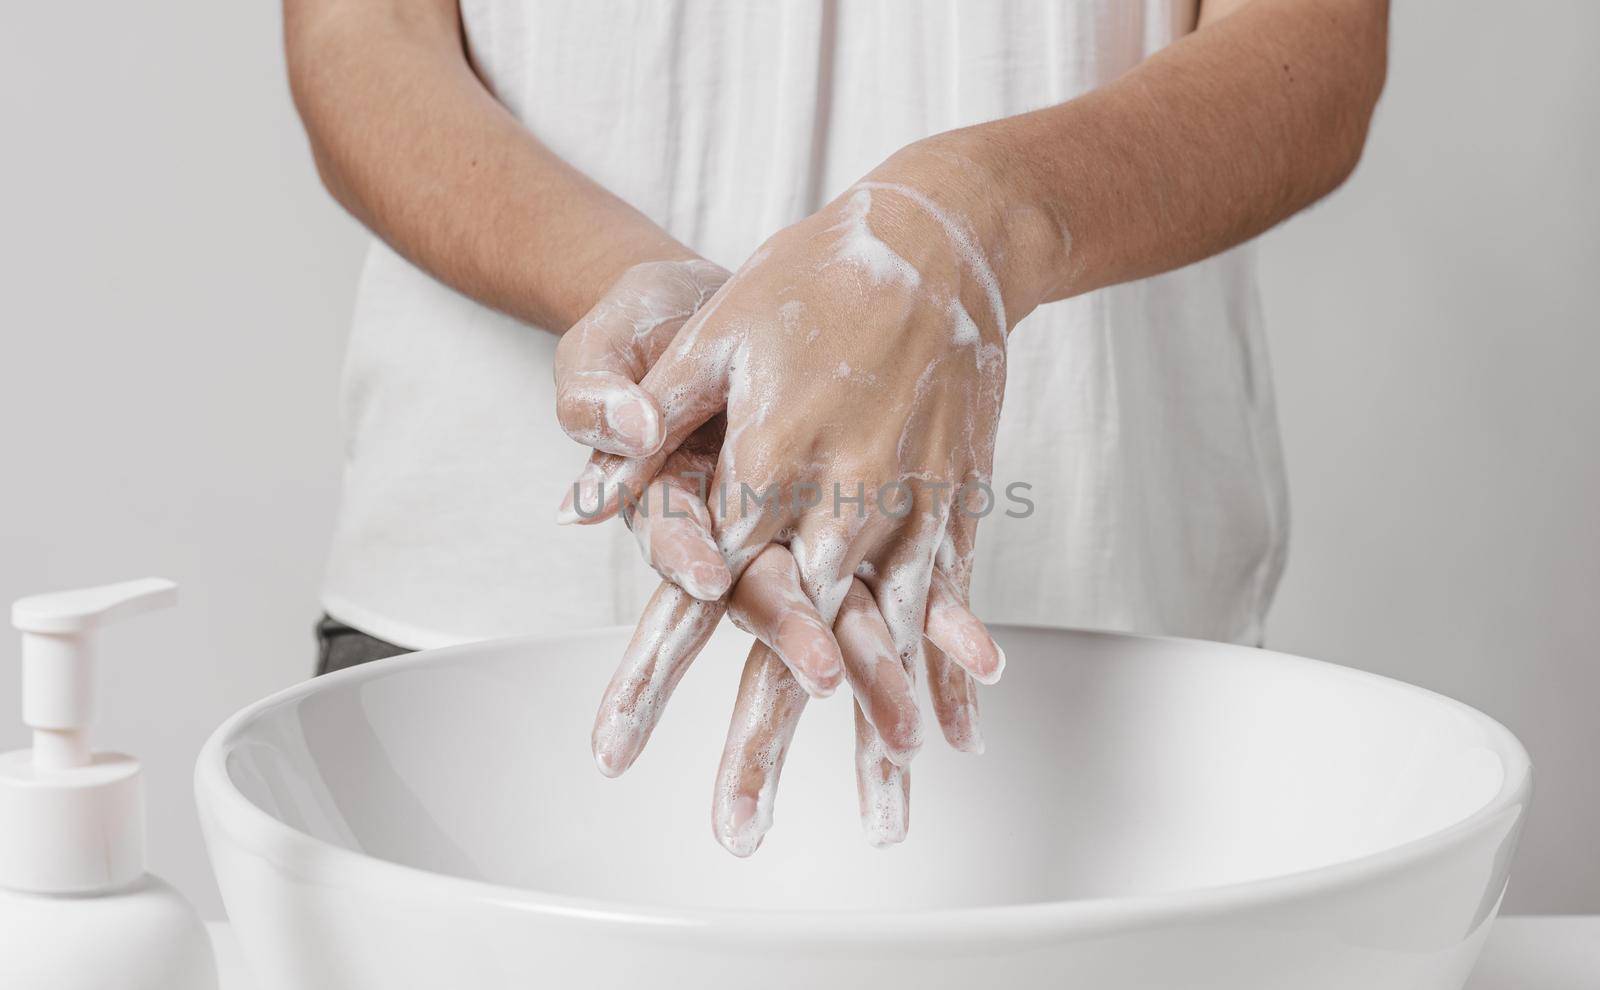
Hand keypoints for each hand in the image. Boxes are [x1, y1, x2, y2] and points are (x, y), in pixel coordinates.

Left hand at [568, 139, 1029, 851]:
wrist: (938, 235)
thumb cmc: (810, 277)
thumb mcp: (713, 330)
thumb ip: (649, 416)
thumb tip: (584, 491)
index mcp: (762, 460)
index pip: (695, 586)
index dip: (650, 673)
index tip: (616, 748)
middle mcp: (836, 497)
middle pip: (790, 639)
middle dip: (760, 741)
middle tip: (736, 831)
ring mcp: (905, 504)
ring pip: (885, 640)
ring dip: (877, 733)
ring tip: (885, 821)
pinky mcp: (955, 499)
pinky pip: (951, 602)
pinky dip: (953, 672)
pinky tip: (956, 733)